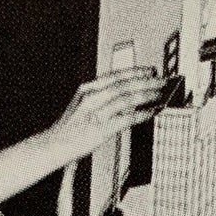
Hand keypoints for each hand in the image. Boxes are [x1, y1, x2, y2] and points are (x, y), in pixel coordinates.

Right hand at [50, 67, 164, 154]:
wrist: (53, 145)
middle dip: (146, 81)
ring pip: (126, 99)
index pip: (115, 75)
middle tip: (161, 81)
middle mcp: (91, 98)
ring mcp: (96, 114)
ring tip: (160, 94)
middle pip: (124, 84)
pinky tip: (151, 112)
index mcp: (87, 89)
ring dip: (146, 95)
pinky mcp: (100, 130)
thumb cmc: (68, 129)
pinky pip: (126, 119)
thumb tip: (123, 93)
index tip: (150, 70)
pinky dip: (141, 114)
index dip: (136, 71)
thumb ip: (99, 97)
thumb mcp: (81, 105)